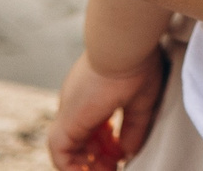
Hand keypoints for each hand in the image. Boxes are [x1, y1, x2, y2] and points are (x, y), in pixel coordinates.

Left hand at [47, 47, 167, 170]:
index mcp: (93, 94)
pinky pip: (61, 153)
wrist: (125, 44)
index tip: (121, 153)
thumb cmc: (138, 63)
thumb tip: (127, 152)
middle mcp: (77, 103)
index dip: (106, 144)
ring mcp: (70, 110)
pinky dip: (73, 167)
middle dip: (97, 159)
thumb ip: (133, 127)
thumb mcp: (141, 101)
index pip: (92, 126)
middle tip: (113, 168)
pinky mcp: (68, 120)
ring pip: (67, 149)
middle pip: (80, 139)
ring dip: (85, 165)